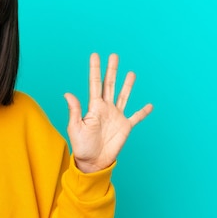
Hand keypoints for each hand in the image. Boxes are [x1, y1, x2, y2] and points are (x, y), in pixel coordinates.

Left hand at [64, 53, 152, 172]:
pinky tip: (149, 105)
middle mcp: (105, 108)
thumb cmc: (81, 146)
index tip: (95, 55)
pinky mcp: (125, 127)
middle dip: (112, 70)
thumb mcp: (75, 127)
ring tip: (131, 73)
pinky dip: (143, 112)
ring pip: (123, 96)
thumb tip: (68, 93)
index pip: (94, 84)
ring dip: (127, 85)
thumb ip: (75, 110)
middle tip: (114, 56)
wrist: (92, 162)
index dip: (95, 69)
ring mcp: (116, 117)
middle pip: (109, 85)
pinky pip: (136, 117)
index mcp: (93, 107)